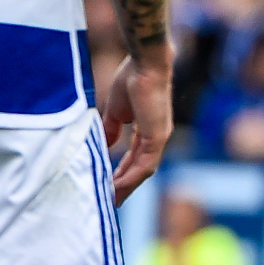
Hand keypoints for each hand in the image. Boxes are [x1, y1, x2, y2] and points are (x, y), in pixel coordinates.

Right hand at [102, 54, 171, 204]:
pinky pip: (144, 164)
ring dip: (127, 185)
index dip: (122, 169)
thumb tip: (105, 143)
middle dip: (125, 183)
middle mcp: (156, 137)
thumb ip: (112, 128)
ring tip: (112, 198)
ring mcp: (159, 139)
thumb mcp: (116, 109)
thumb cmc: (130, 80)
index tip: (109, 181)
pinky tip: (116, 185)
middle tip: (111, 199)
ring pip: (143, 170)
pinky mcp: (157, 137)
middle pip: (139, 167)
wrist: (145, 65)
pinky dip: (131, 176)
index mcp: (148, 129)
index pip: (134, 156)